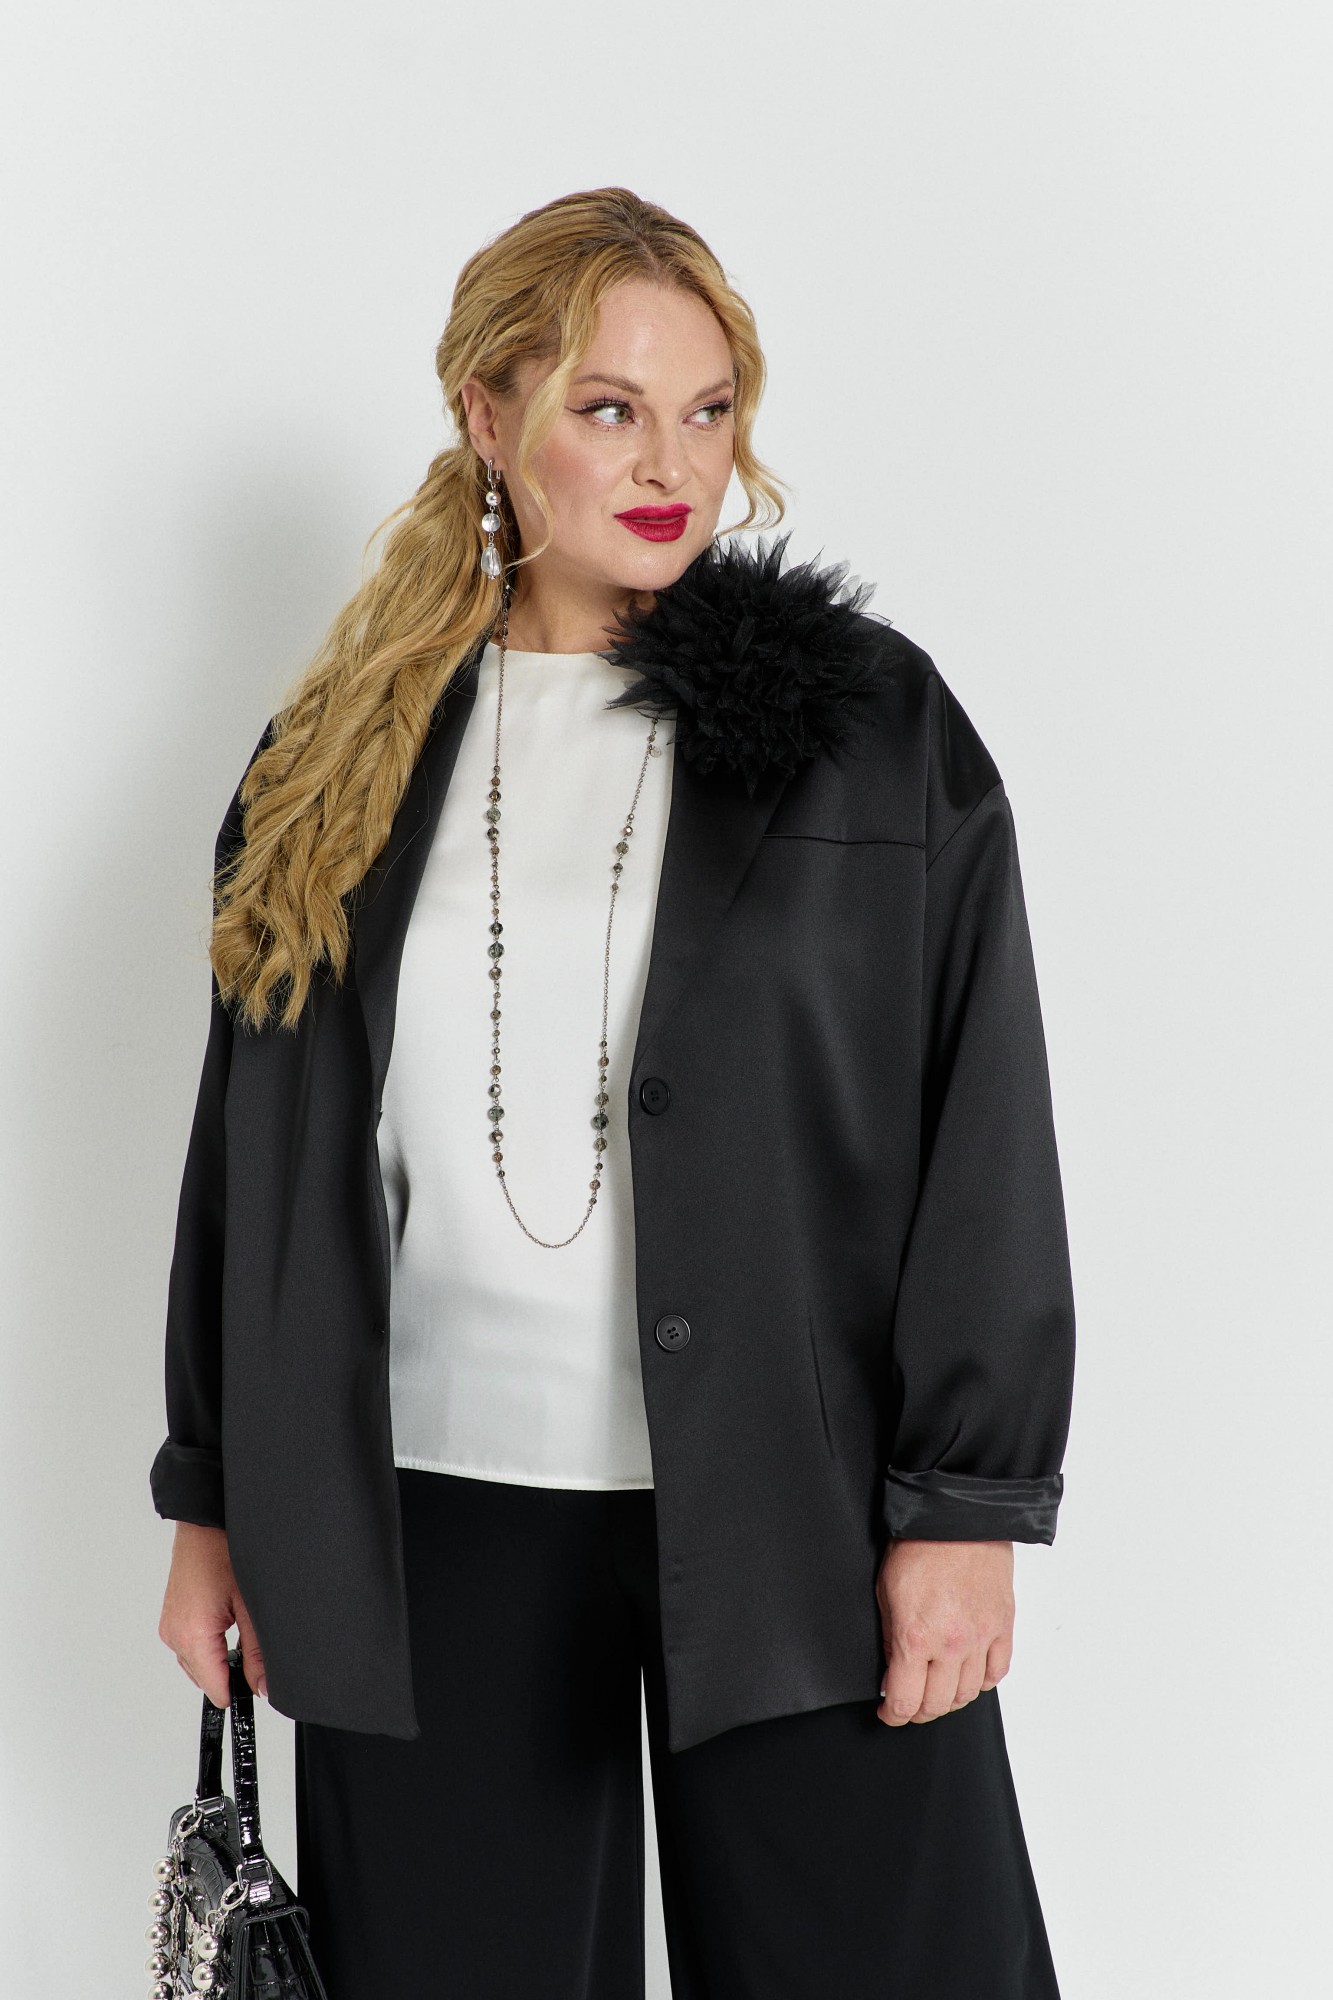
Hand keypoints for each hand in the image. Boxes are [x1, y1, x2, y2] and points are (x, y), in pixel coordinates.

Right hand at [158, 1521, 267, 1708]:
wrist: (203, 1523)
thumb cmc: (224, 1552)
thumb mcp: (251, 1606)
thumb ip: (257, 1652)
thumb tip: (262, 1685)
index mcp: (192, 1636)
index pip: (214, 1688)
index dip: (238, 1691)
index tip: (256, 1684)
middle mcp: (174, 1634)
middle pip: (204, 1678)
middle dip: (229, 1672)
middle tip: (253, 1647)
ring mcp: (169, 1626)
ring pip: (196, 1663)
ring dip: (217, 1657)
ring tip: (239, 1626)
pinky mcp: (171, 1617)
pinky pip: (188, 1645)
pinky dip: (206, 1643)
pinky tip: (225, 1622)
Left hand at [875, 1538, 1013, 1725]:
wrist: (956, 1517)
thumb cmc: (917, 1547)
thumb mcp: (886, 1593)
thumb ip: (890, 1639)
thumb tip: (892, 1672)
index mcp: (916, 1638)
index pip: (906, 1701)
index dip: (893, 1715)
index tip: (889, 1713)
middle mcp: (952, 1644)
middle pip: (938, 1704)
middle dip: (919, 1711)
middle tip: (911, 1703)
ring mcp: (982, 1637)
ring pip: (969, 1693)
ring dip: (950, 1698)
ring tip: (938, 1689)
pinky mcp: (1003, 1626)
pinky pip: (998, 1671)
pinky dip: (983, 1681)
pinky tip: (970, 1675)